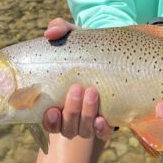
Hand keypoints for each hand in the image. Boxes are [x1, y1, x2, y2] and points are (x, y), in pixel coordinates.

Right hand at [42, 18, 111, 140]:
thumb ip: (60, 30)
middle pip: (67, 126)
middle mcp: (72, 117)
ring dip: (86, 114)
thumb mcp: (74, 38)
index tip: (51, 110)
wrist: (113, 57)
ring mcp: (89, 121)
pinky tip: (103, 120)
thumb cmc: (86, 50)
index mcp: (57, 103)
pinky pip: (103, 133)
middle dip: (72, 110)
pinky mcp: (108, 122)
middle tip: (77, 88)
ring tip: (93, 92)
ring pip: (84, 129)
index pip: (49, 121)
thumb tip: (50, 33)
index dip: (49, 121)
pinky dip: (102, 129)